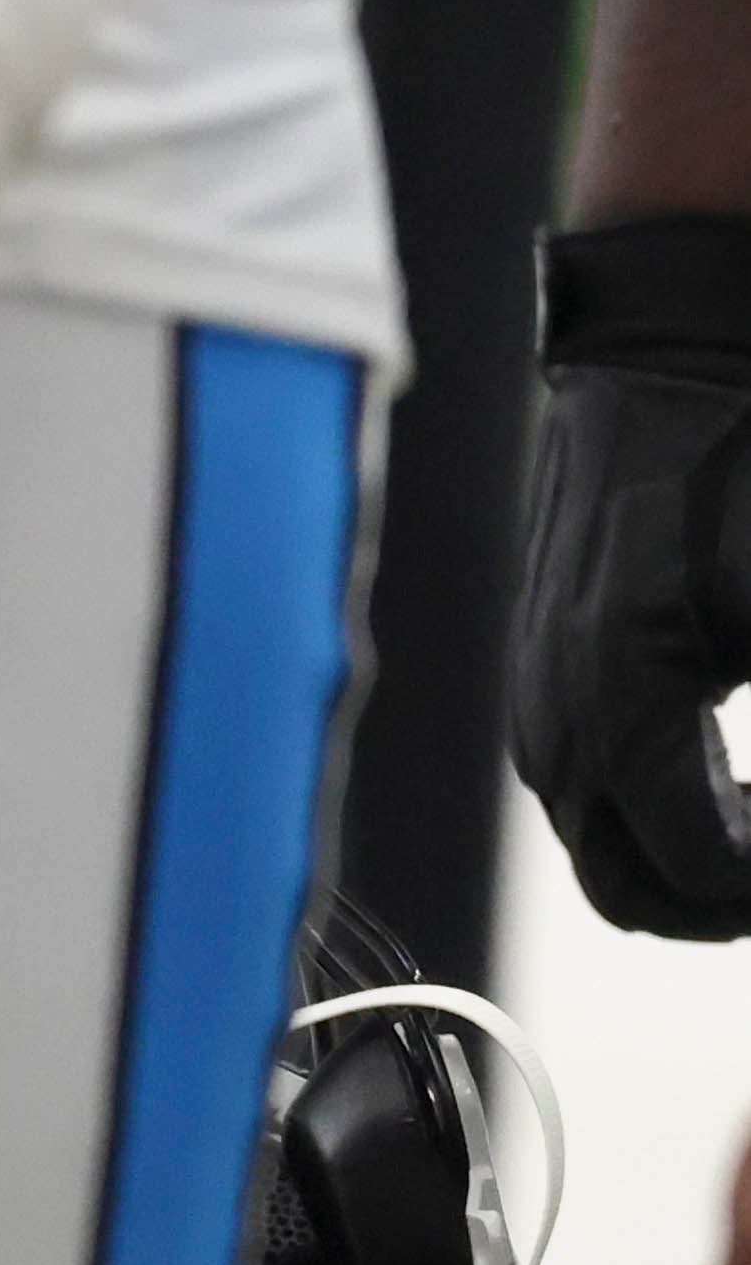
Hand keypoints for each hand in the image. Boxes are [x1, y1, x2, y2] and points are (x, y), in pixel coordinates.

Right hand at [516, 223, 750, 935]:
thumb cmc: (747, 474)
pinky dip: (651, 810)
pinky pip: (578, 783)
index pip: (697, 875)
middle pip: (627, 886)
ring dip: (685, 860)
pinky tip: (725, 773)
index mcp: (624, 703)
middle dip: (725, 900)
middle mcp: (558, 710)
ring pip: (597, 839)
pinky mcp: (538, 659)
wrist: (667, 364)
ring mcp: (535, 686)